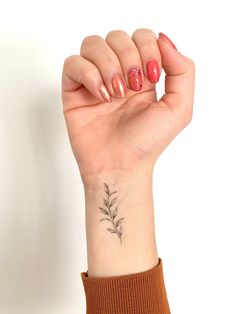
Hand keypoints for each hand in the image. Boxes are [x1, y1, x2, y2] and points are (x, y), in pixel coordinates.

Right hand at [61, 29, 194, 181]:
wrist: (121, 166)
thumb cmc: (147, 142)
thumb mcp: (179, 108)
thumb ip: (183, 71)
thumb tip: (164, 40)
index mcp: (142, 75)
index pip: (142, 36)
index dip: (148, 47)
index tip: (152, 76)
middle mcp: (118, 74)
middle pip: (117, 36)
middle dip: (129, 57)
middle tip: (132, 87)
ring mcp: (95, 81)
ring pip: (93, 44)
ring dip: (108, 65)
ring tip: (115, 93)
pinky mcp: (74, 90)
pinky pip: (73, 63)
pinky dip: (88, 74)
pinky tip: (100, 96)